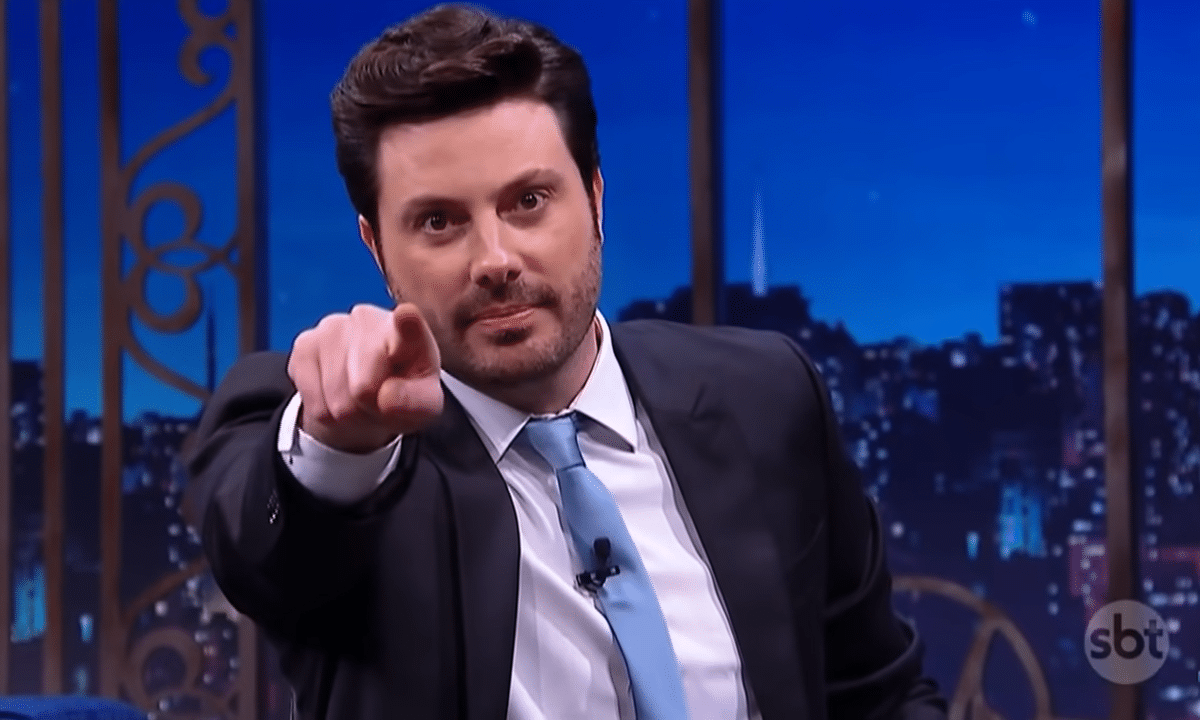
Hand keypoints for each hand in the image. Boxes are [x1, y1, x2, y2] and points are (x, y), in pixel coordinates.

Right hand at [288, 303, 443, 452]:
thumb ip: (416, 403)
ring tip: (360, 400)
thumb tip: (386, 398)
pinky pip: (313, 402)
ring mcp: (332, 327)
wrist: (369, 392)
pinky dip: (326, 412)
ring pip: (336, 400)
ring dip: (348, 414)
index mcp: (410, 331)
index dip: (406, 322)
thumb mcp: (424, 404)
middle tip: (379, 402)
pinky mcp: (304, 344)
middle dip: (369, 409)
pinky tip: (336, 395)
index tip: (406, 315)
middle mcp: (368, 319)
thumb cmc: (403, 391)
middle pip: (362, 389)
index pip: (408, 324)